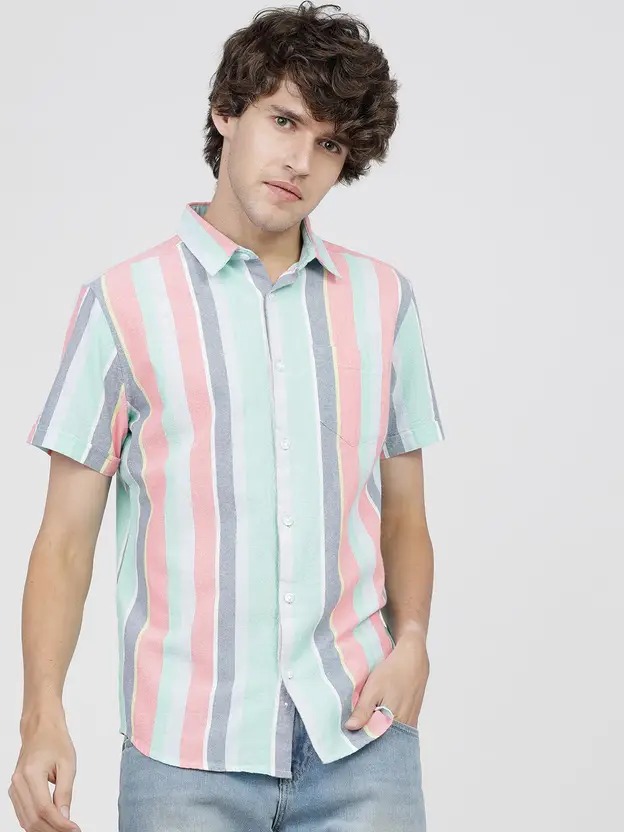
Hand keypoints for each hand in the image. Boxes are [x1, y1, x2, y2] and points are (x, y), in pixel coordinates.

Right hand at [8, 713, 80, 831]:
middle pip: (33, 819)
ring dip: (44, 829)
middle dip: (52, 830)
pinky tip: (51, 824)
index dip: (59, 823)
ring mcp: (14, 788)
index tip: (73, 829)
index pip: (44, 808)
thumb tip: (65, 816)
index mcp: (31, 773)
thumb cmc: (55, 741)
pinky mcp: (15, 792)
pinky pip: (23, 814)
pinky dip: (36, 823)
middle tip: (71, 831)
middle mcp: (18, 783)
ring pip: (26, 820)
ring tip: (63, 829)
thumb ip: (65, 792)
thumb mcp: (68, 764)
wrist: (41, 730)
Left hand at [344, 630, 428, 729]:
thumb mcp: (373, 689)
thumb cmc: (393, 672)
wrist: (413, 658)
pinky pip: (398, 726)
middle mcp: (405, 727)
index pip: (374, 740)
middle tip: (355, 727)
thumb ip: (362, 710)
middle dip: (369, 734)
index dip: (361, 738)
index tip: (348, 735)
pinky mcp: (412, 715)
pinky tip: (379, 714)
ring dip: (379, 728)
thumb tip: (350, 728)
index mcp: (393, 723)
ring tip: (365, 720)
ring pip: (390, 732)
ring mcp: (410, 722)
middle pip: (383, 738)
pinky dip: (387, 723)